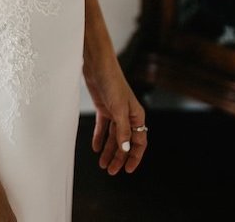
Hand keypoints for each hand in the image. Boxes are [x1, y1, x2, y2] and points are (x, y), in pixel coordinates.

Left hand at [84, 55, 147, 174]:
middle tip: (110, 170)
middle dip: (119, 157)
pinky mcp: (103, 107)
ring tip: (102, 164)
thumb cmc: (112, 82)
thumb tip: (125, 149)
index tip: (128, 170)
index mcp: (137, 116)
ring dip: (108, 150)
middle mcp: (127, 116)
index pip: (139, 142)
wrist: (97, 64)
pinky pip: (103, 127)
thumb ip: (122, 129)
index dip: (134, 157)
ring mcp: (115, 112)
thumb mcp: (118, 108)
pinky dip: (99, 137)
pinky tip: (95, 147)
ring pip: (114, 136)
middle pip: (125, 142)